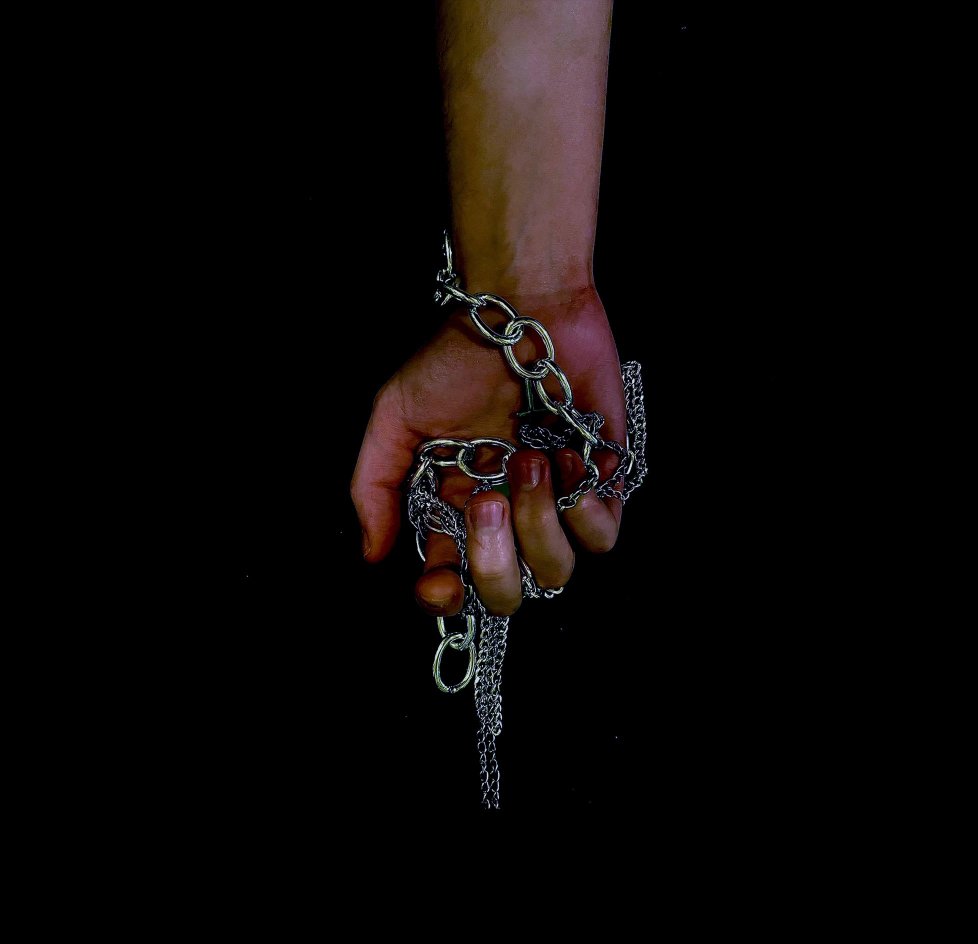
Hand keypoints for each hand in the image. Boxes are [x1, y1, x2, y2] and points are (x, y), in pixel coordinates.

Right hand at [351, 287, 625, 616]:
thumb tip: (373, 553)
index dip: (446, 598)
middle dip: (494, 562)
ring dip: (538, 520)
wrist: (525, 310)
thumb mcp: (396, 416)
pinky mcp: (603, 485)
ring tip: (530, 458)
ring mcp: (556, 505)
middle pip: (507, 594)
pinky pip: (604, 537)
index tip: (438, 580)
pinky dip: (585, 508)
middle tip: (487, 501)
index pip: (453, 585)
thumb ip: (375, 486)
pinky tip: (568, 459)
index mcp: (457, 509)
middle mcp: (508, 518)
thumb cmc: (459, 358)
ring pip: (556, 570)